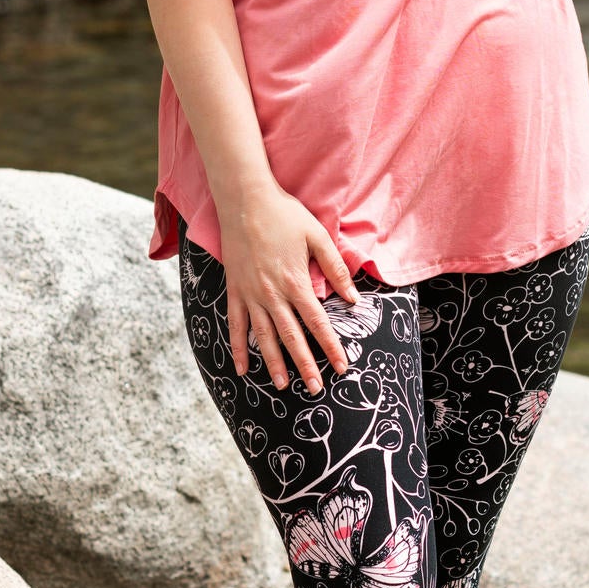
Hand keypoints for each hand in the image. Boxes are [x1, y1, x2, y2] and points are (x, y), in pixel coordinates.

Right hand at [219, 183, 357, 393]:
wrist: (245, 199)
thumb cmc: (284, 215)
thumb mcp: (317, 236)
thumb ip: (335, 268)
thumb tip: (353, 298)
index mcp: (296, 282)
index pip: (318, 323)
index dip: (331, 346)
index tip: (342, 366)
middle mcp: (272, 294)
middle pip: (291, 337)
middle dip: (305, 365)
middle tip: (316, 388)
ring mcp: (250, 294)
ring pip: (264, 337)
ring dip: (274, 364)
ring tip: (284, 386)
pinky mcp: (234, 290)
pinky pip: (236, 325)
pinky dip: (239, 348)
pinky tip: (242, 368)